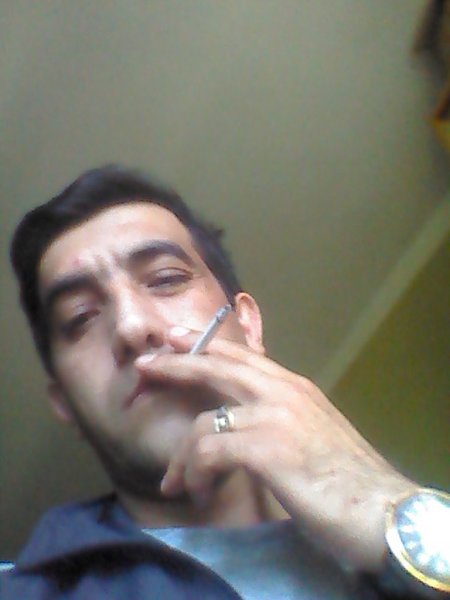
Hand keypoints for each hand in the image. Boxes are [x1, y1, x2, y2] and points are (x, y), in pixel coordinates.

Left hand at [135, 334, 417, 572]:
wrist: (379, 508)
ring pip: (205, 421)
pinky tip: (199, 491)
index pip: (241, 357)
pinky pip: (210, 452)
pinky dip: (196, 473)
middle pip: (217, 367)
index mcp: (294, 387)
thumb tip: (250, 423)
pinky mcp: (266, 446)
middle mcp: (282, 391)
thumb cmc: (346, 477)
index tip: (178, 341)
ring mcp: (273, 415)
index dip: (206, 347)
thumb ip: (282, 418)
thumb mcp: (312, 434)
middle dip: (177, 365)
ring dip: (183, 457)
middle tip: (146, 367)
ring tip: (176, 483)